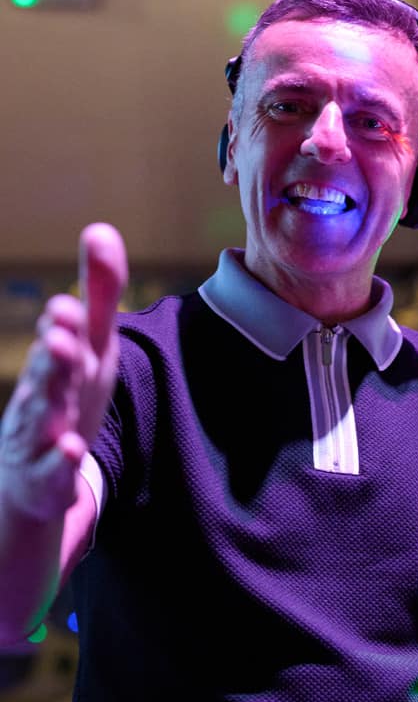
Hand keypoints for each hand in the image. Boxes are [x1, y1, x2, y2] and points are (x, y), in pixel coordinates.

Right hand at [0, 223, 126, 520]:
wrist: (32, 473)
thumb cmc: (66, 395)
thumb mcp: (91, 347)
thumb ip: (99, 294)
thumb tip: (101, 228)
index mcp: (62, 359)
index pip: (65, 334)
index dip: (67, 320)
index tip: (70, 304)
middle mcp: (44, 392)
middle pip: (50, 367)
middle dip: (56, 344)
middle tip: (62, 318)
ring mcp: (42, 433)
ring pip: (44, 411)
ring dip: (52, 388)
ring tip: (63, 361)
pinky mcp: (48, 473)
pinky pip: (55, 466)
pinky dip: (62, 457)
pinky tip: (73, 449)